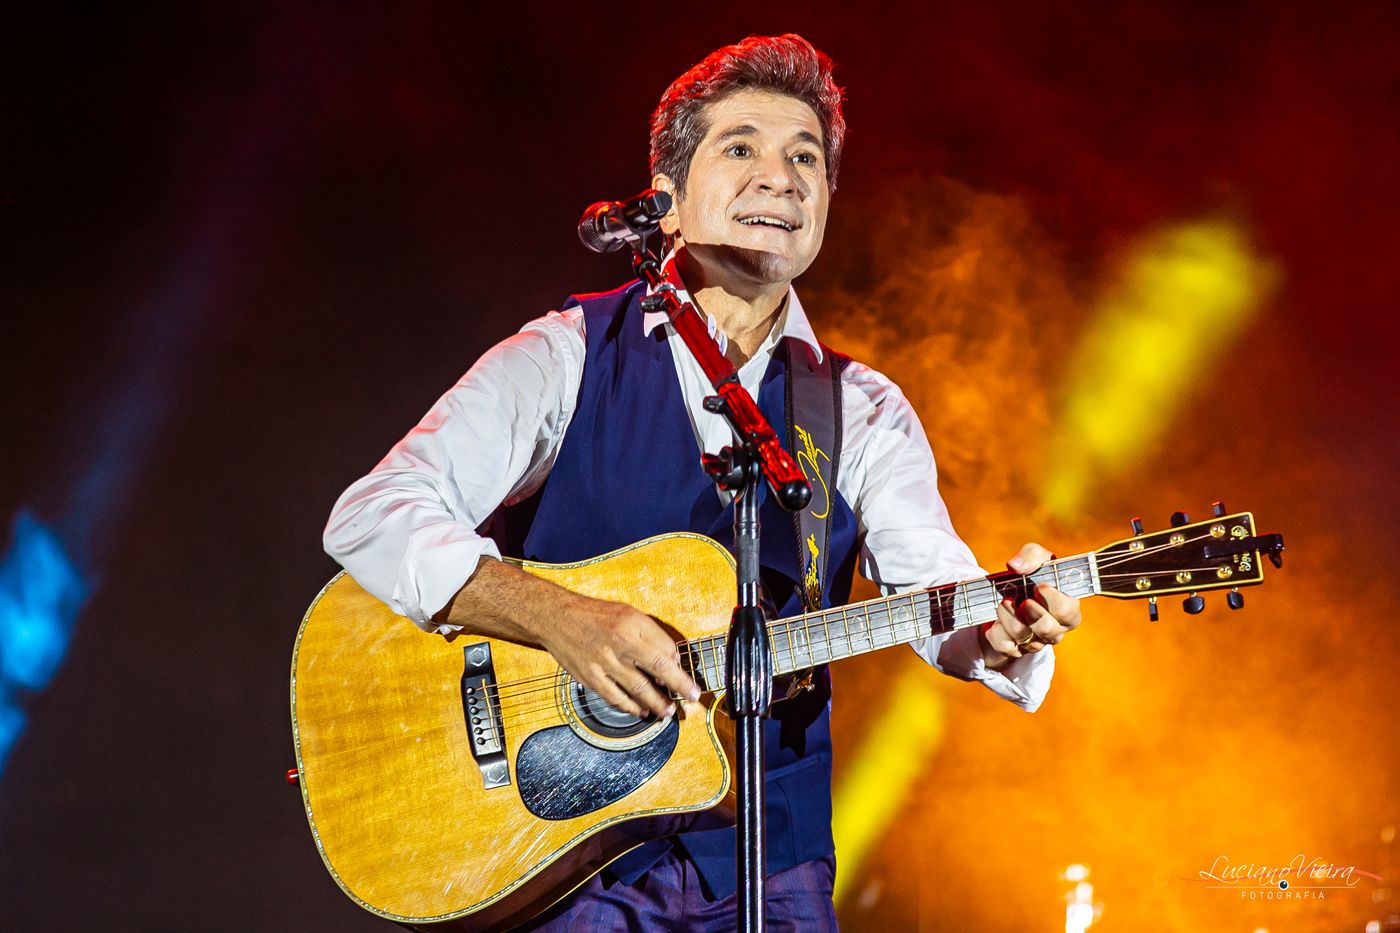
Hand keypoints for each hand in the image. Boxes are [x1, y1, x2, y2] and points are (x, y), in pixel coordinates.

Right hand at [538, 592, 702, 719]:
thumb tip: (670, 657)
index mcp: (632, 623)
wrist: (556, 617)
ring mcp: (604, 662)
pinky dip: (631, 707)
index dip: (677, 664)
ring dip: (657, 702)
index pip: (664, 647)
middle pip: (658, 668)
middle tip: (691, 697)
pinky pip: (615, 697)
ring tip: (668, 711)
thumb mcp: (627, 612)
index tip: (684, 674)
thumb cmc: (594, 614)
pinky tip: (641, 711)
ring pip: (638, 688)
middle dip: (679, 685)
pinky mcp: (590, 677)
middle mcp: (620, 642)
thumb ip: (649, 633)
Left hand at [980, 542, 1081, 670]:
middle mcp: (1054, 629)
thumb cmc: (1030, 577)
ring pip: (1024, 637)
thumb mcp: (1035, 559)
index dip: (1054, 600)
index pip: (1069, 612)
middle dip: (1033, 614)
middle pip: (1049, 630)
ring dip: (1009, 618)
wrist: (1006, 596)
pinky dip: (996, 631)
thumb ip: (1032, 555)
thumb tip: (1016, 566)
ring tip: (1004, 603)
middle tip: (1023, 601)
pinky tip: (995, 620)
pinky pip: (1004, 646)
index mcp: (1067, 610)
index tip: (1040, 586)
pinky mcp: (1014, 650)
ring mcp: (1034, 642)